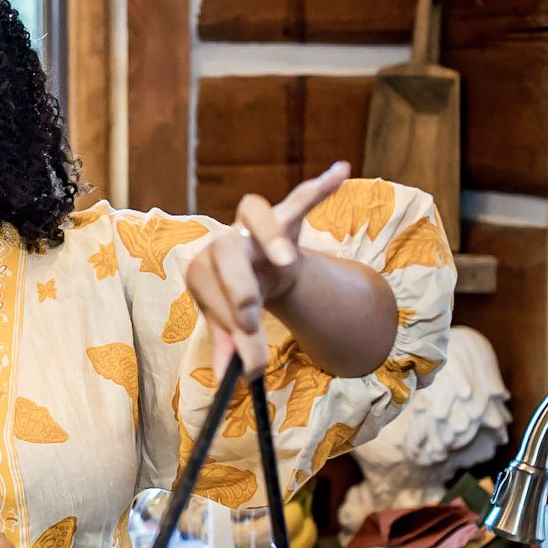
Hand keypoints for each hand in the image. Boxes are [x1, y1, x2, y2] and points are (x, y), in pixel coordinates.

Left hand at [184, 161, 350, 376]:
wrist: (259, 274)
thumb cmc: (238, 302)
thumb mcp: (233, 326)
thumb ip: (234, 347)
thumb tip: (236, 376)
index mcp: (205, 268)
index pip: (205, 281)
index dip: (220, 308)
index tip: (242, 337)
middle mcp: (226, 240)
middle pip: (224, 246)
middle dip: (236, 281)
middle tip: (251, 313)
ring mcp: (255, 226)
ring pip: (254, 210)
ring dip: (270, 233)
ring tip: (288, 259)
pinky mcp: (286, 216)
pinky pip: (302, 197)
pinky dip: (321, 185)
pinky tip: (342, 171)